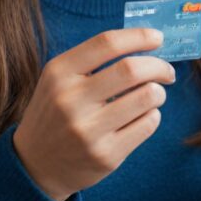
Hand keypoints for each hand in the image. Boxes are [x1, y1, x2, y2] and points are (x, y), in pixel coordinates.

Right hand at [13, 28, 174, 200]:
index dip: (139, 36)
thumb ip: (94, 59)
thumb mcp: (60, 79)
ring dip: (159, 91)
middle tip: (166, 70)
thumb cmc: (57, 111)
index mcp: (59, 73)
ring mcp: (88, 131)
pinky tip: (143, 116)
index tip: (158, 38)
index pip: (107, 43)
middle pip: (131, 69)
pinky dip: (153, 115)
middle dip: (159, 66)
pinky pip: (147, 124)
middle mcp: (70, 100)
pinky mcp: (105, 156)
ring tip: (154, 94)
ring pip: (146, 97)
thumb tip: (147, 43)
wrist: (34, 164)